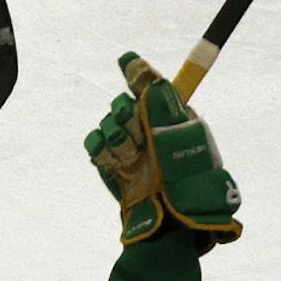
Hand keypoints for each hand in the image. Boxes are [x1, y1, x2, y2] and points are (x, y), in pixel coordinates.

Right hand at [83, 52, 240, 247]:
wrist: (172, 221)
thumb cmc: (186, 176)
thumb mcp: (178, 131)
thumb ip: (158, 98)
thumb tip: (137, 67)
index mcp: (172, 116)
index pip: (150, 85)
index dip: (137, 72)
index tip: (125, 60)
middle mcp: (150, 129)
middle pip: (122, 103)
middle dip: (125, 116)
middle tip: (138, 134)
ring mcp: (129, 148)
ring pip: (106, 124)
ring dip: (117, 139)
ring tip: (131, 158)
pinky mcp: (111, 166)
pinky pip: (94, 145)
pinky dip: (100, 150)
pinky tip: (114, 161)